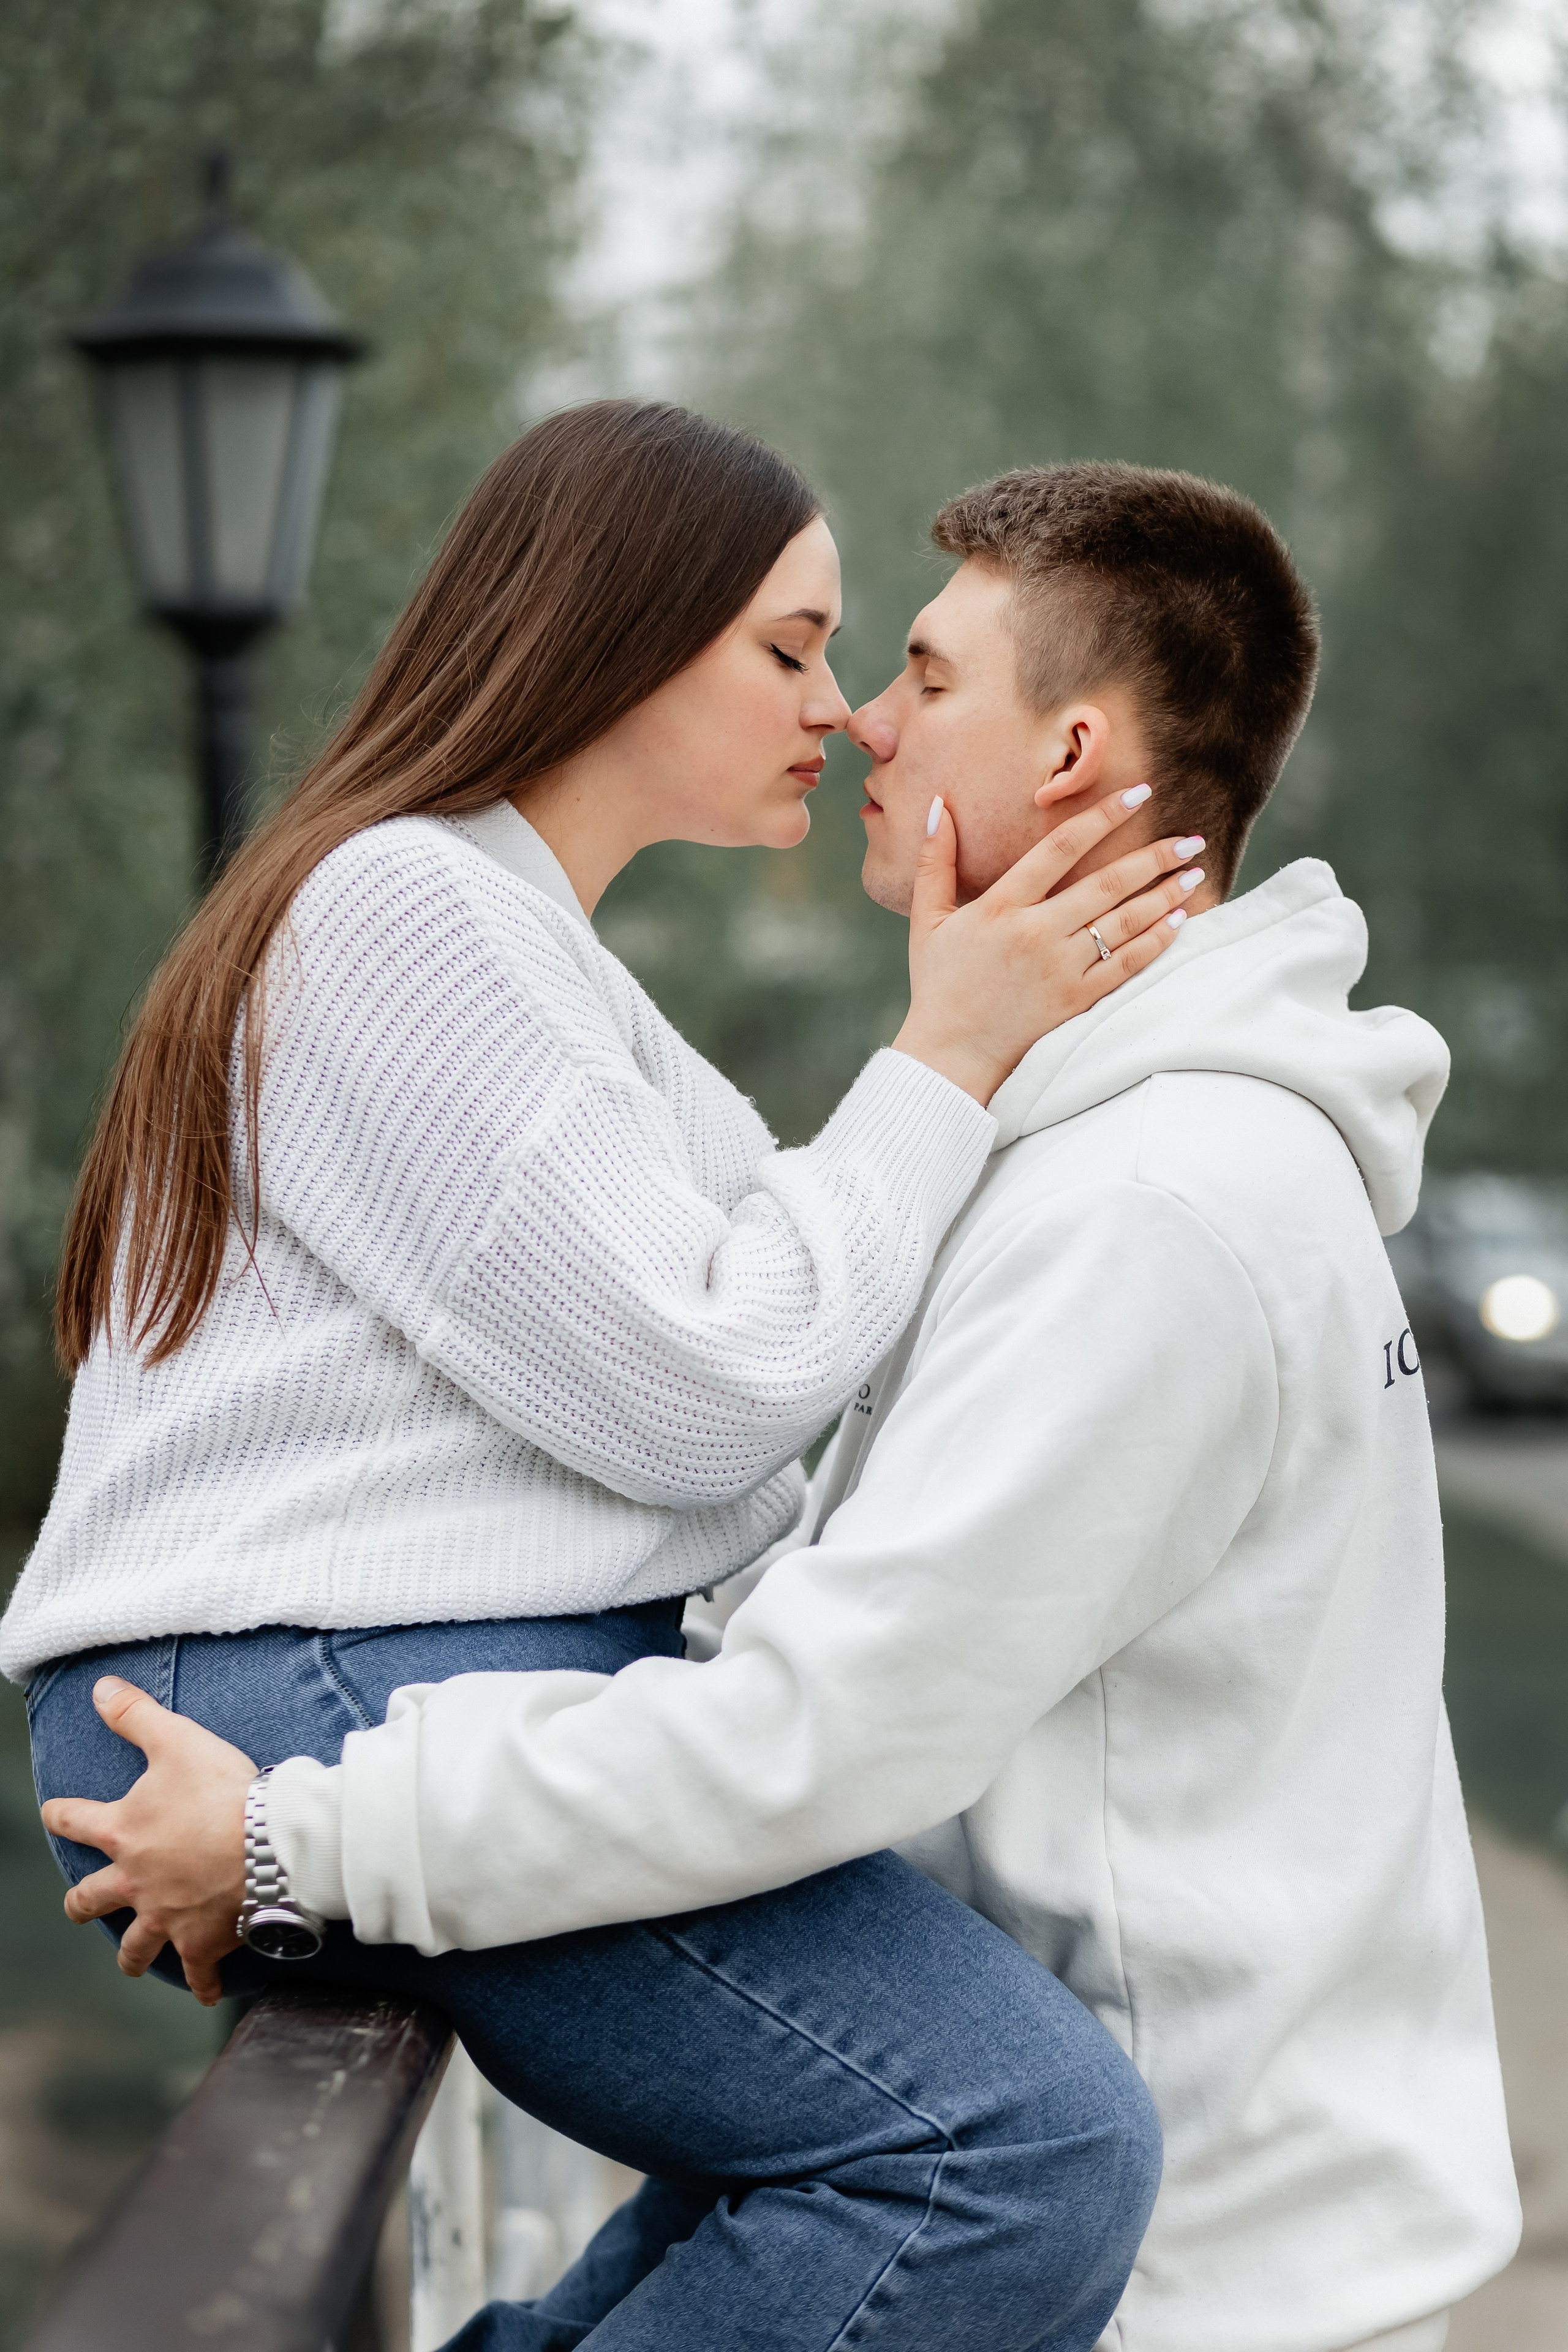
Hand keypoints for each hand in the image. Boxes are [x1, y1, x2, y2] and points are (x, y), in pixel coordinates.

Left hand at [40, 1676, 254, 2006]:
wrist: (267, 1844)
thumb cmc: (221, 1791)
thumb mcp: (176, 1739)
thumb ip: (135, 1714)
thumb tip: (99, 1688)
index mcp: (123, 1832)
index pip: (75, 1820)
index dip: (62, 1814)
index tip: (54, 1813)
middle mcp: (135, 1881)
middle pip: (91, 1900)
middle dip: (83, 1904)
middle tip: (80, 1907)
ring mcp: (166, 1917)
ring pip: (135, 1947)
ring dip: (132, 1956)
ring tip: (133, 1964)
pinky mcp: (201, 1942)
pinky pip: (198, 1973)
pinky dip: (201, 1985)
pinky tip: (204, 1992)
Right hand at [893, 789, 1200, 1103]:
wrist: (950, 1055)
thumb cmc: (938, 986)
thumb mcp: (927, 920)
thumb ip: (934, 861)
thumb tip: (936, 804)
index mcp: (1000, 907)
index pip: (1060, 848)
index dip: (1103, 817)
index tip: (1139, 794)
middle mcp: (1035, 933)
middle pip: (1107, 883)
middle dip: (1155, 857)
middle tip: (1190, 838)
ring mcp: (1060, 969)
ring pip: (1124, 922)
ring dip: (1165, 895)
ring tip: (1194, 874)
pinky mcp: (1076, 1001)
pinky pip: (1126, 964)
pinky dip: (1156, 941)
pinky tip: (1179, 921)